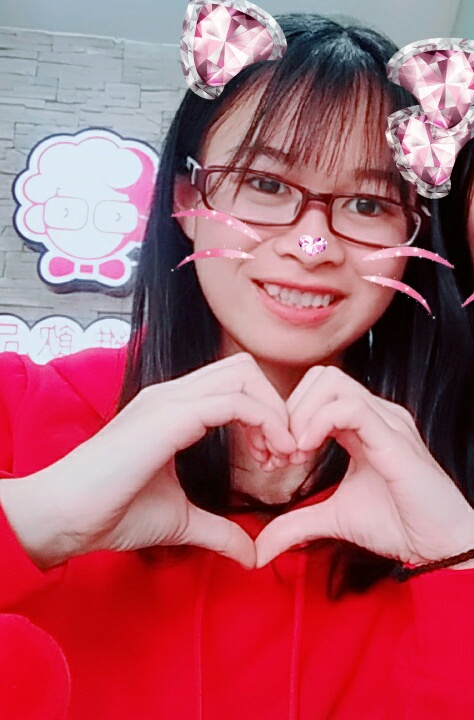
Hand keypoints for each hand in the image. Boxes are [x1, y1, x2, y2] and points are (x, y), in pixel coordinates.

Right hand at [0, 353, 296, 569]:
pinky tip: (269, 457)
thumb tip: (252, 554)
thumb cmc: (112, 512)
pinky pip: (234, 401)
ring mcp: (170, 400)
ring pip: (243, 377)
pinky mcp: (169, 416)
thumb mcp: (181, 520)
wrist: (65, 516)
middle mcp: (173, 395)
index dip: (265, 414)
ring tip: (279, 457)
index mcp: (174, 409)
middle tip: (283, 453)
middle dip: (275, 406)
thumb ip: (219, 531)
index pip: (235, 384)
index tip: (275, 459)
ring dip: (273, 413)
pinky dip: (264, 422)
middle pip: (244, 370)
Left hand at [255, 366, 473, 567]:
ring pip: (332, 382)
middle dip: (290, 410)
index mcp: (362, 426)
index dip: (288, 417)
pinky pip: (350, 407)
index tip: (276, 457)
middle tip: (282, 452)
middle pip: (321, 377)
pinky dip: (319, 422)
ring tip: (294, 453)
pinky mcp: (394, 438)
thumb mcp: (333, 518)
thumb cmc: (398, 525)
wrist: (440, 547)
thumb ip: (296, 523)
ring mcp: (386, 421)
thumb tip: (260, 547)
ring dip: (301, 414)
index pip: (316, 392)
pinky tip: (307, 450)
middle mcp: (375, 415)